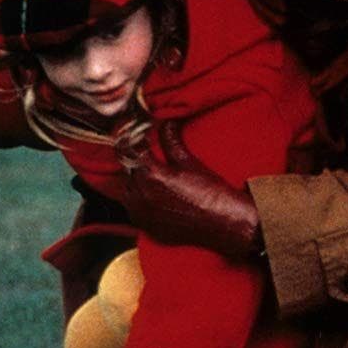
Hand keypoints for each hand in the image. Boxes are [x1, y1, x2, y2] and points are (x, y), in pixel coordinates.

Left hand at [122, 122, 262, 257]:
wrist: (221, 222)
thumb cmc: (209, 191)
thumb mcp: (188, 161)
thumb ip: (171, 140)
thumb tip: (167, 122)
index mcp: (150, 174)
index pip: (129, 151)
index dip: (134, 141)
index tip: (139, 137)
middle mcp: (139, 195)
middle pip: (126, 171)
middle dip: (135, 161)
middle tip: (149, 155)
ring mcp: (140, 213)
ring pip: (127, 190)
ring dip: (136, 181)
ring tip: (152, 176)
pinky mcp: (144, 226)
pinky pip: (133, 208)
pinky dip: (140, 200)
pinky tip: (156, 195)